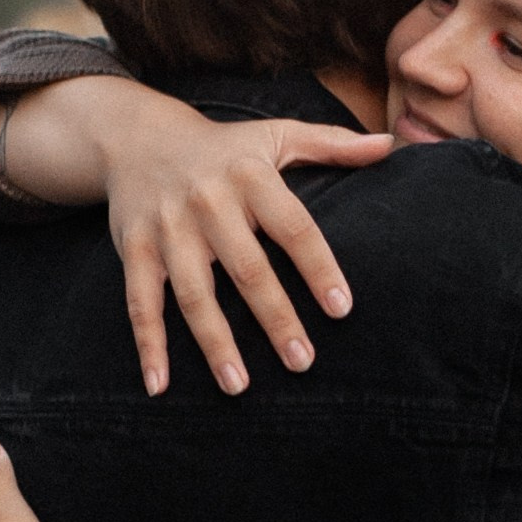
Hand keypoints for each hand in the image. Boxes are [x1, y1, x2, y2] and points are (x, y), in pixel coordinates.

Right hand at [97, 97, 392, 399]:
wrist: (136, 137)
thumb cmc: (223, 148)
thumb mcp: (275, 135)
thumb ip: (331, 144)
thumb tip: (388, 145)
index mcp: (250, 177)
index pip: (293, 227)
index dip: (319, 268)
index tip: (342, 308)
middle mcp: (208, 202)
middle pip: (247, 268)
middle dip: (275, 318)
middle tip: (302, 362)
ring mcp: (168, 228)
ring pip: (193, 293)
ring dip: (214, 342)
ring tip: (239, 385)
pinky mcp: (133, 248)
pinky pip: (139, 303)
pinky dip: (148, 345)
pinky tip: (159, 385)